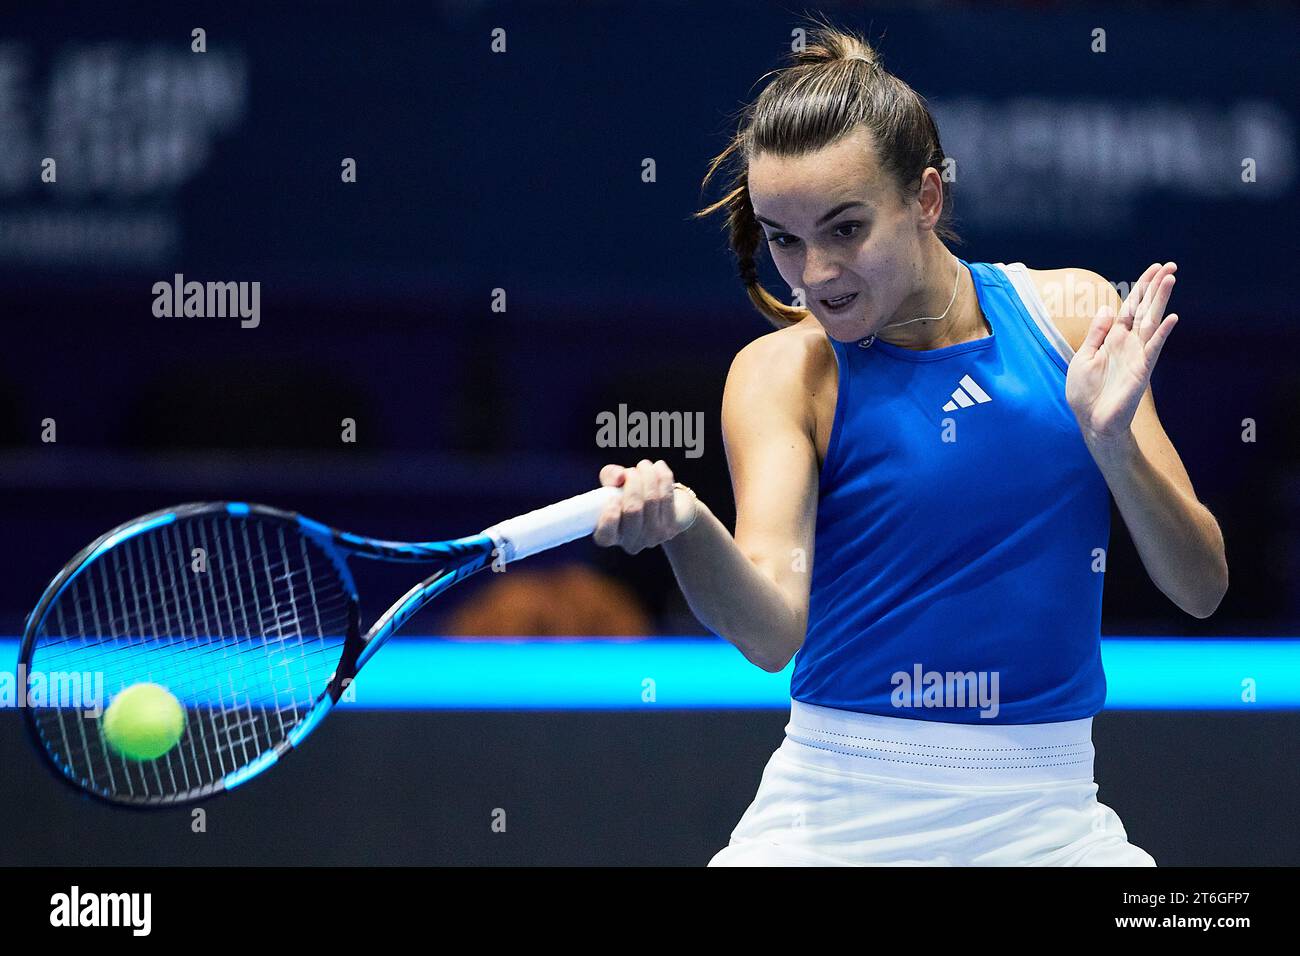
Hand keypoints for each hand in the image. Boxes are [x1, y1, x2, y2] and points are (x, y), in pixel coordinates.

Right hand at [592, 460, 697, 553]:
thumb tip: (620, 476)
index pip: (606, 536)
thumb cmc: (631, 496)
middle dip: (632, 482)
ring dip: (647, 475)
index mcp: (611, 536)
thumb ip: (610, 476)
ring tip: (644, 465)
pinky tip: (658, 466)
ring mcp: (653, 536)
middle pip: (633, 509)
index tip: (613, 498)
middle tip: (631, 471)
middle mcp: (632, 541)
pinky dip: (663, 476)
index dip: (609, 518)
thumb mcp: (614, 485)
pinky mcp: (672, 526)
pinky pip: (667, 495)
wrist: (663, 507)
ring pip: (651, 499)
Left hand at [1066, 261, 1178, 447]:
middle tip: (1170, 266)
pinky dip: (1162, 333)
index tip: (1153, 269)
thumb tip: (1108, 308)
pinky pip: (1153, 348)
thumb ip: (1096, 333)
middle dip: (1156, 287)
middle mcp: (1128, 343)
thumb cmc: (1085, 392)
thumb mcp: (1083, 357)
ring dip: (1161, 301)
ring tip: (1170, 279)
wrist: (1091, 420)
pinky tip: (1171, 318)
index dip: (1141, 288)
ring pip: (1152, 322)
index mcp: (1112, 338)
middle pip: (1145, 309)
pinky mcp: (1142, 370)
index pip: (1130, 307)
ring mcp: (1137, 355)